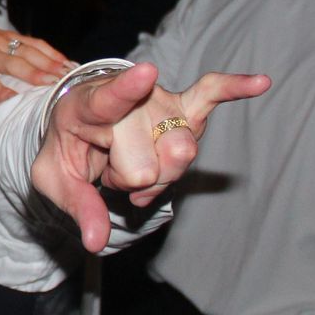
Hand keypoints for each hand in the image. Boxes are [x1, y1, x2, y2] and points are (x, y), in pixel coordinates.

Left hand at [0, 1, 70, 123]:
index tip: (14, 100)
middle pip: (13, 64)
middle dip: (34, 73)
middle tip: (54, 84)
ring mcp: (1, 42)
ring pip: (27, 52)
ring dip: (49, 63)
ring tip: (67, 75)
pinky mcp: (12, 35)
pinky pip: (34, 42)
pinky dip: (52, 52)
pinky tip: (68, 63)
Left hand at [33, 62, 269, 251]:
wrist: (80, 121)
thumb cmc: (68, 146)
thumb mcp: (55, 178)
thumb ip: (78, 206)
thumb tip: (97, 242)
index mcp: (88, 105)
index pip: (111, 98)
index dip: (129, 88)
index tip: (146, 73)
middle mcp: (130, 96)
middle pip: (147, 163)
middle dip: (130, 180)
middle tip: (112, 168)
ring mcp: (161, 99)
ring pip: (180, 155)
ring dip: (158, 174)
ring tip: (134, 162)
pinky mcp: (185, 104)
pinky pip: (212, 93)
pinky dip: (235, 89)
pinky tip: (260, 82)